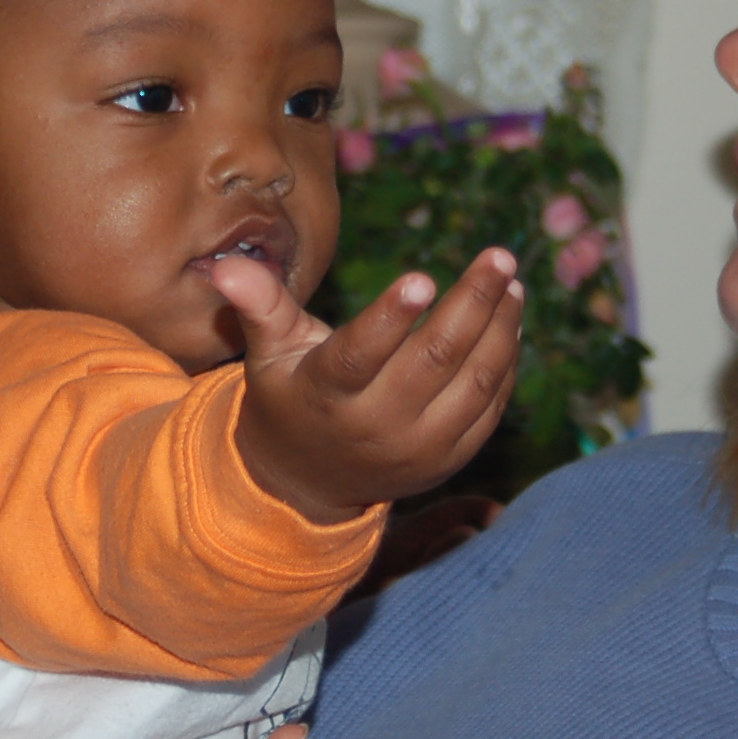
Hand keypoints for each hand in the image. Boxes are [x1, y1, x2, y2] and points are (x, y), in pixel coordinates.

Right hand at [214, 248, 523, 521]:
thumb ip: (260, 305)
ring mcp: (419, 447)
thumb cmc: (290, 396)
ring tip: (510, 281)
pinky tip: (509, 320)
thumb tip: (226, 264)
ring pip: (474, 382)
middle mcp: (377, 426)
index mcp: (327, 395)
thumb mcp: (268, 353)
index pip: (360, 355)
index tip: (422, 277)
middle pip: (434, 360)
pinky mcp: (450, 457)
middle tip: (500, 255)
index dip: (391, 317)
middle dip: (473, 303)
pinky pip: (490, 407)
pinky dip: (505, 361)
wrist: (310, 483)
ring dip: (499, 328)